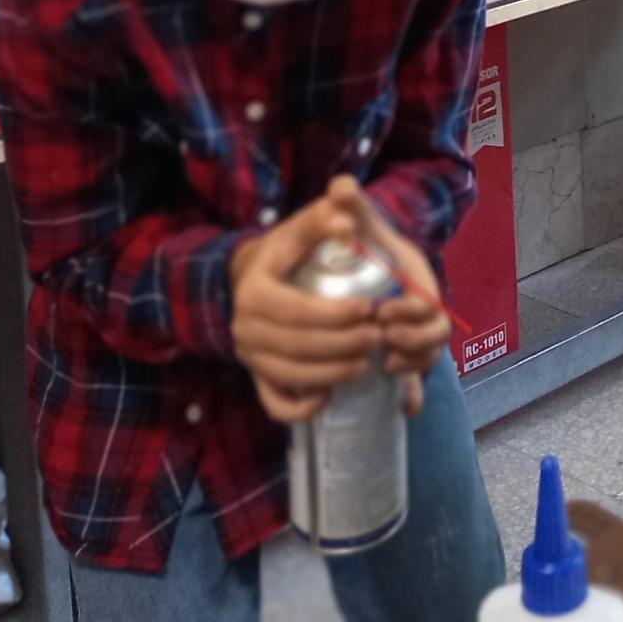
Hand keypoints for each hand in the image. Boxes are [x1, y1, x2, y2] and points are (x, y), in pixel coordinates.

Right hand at [230, 191, 378, 422]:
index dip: (333, 313)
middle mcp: (244, 327)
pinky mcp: (257, 376)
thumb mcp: (305, 224)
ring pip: (287, 376)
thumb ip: (327, 213)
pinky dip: (298, 408)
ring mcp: (249, 355)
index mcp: (253, 289)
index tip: (370, 307)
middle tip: (378, 337)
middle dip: (339, 345)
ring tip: (367, 362)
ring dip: (329, 374)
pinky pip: (273, 403)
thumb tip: (347, 220)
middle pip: (293, 346)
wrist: (255, 275)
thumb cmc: (290, 247)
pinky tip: (328, 398)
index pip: (293, 309)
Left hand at [326, 175, 451, 414]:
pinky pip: (416, 384)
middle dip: (415, 343)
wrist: (356, 260)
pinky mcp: (401, 356)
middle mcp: (422, 307)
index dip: (411, 310)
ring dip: (415, 367)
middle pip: (436, 335)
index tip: (381, 311)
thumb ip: (346, 201)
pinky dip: (413, 396)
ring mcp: (413, 333)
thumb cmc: (354, 241)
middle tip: (383, 341)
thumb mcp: (352, 218)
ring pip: (430, 359)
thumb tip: (340, 186)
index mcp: (417, 277)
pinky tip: (403, 407)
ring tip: (386, 367)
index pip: (429, 300)